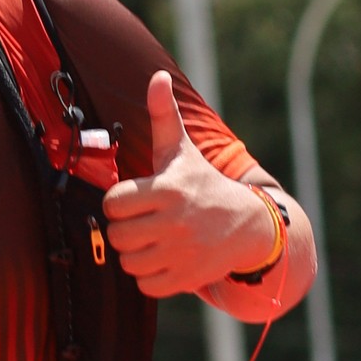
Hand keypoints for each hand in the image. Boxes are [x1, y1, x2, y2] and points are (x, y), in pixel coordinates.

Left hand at [102, 74, 283, 299]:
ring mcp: (182, 252)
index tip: (136, 199)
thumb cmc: (202, 184)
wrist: (248, 225)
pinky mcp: (188, 278)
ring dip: (137, 254)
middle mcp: (174, 222)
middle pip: (117, 236)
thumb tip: (158, 75)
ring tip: (155, 240)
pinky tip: (165, 259)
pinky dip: (150, 277)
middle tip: (145, 222)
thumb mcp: (182, 151)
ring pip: (128, 263)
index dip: (119, 202)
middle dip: (127, 230)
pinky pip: (146, 285)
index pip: (112, 203)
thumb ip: (164, 115)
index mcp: (167, 189)